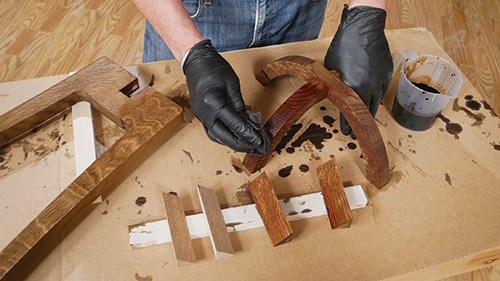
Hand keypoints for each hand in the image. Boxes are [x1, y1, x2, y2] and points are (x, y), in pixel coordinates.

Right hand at [183, 40, 269, 153]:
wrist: (196, 62)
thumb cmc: (215, 68)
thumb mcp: (232, 84)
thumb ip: (240, 104)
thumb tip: (248, 121)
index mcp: (214, 103)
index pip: (235, 124)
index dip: (249, 134)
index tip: (260, 141)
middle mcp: (205, 113)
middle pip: (223, 137)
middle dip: (240, 145)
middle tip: (255, 147)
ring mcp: (200, 116)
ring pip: (216, 137)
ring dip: (231, 143)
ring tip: (246, 145)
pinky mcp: (200, 115)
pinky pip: (211, 131)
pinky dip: (223, 136)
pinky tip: (234, 137)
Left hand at [324, 4, 392, 137]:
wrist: (363, 28)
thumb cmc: (344, 45)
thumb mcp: (331, 68)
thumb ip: (333, 84)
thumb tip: (331, 94)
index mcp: (353, 87)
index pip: (350, 112)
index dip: (347, 124)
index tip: (346, 133)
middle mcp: (369, 87)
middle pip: (366, 113)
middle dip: (360, 124)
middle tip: (356, 133)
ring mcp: (380, 81)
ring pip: (376, 103)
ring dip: (369, 112)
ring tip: (364, 120)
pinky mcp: (386, 75)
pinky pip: (381, 91)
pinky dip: (375, 97)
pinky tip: (370, 99)